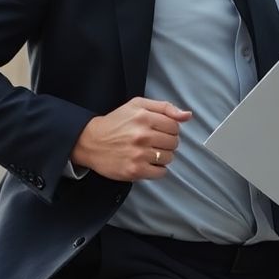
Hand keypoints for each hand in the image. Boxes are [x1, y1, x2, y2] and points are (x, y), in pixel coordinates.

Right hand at [72, 97, 190, 180]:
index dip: (169, 129)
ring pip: (169, 158)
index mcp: (144, 117)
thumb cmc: (115, 123)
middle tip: (153, 142)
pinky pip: (161, 172)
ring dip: (162, 156)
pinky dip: (157, 169)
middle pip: (174, 143)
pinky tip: (146, 163)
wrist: (91, 142)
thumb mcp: (137, 106)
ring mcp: (139, 155)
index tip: (159, 131)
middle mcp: (142, 135)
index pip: (175, 126)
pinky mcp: (135, 171)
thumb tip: (188, 115)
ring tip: (148, 152)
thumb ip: (164, 107)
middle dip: (166, 143)